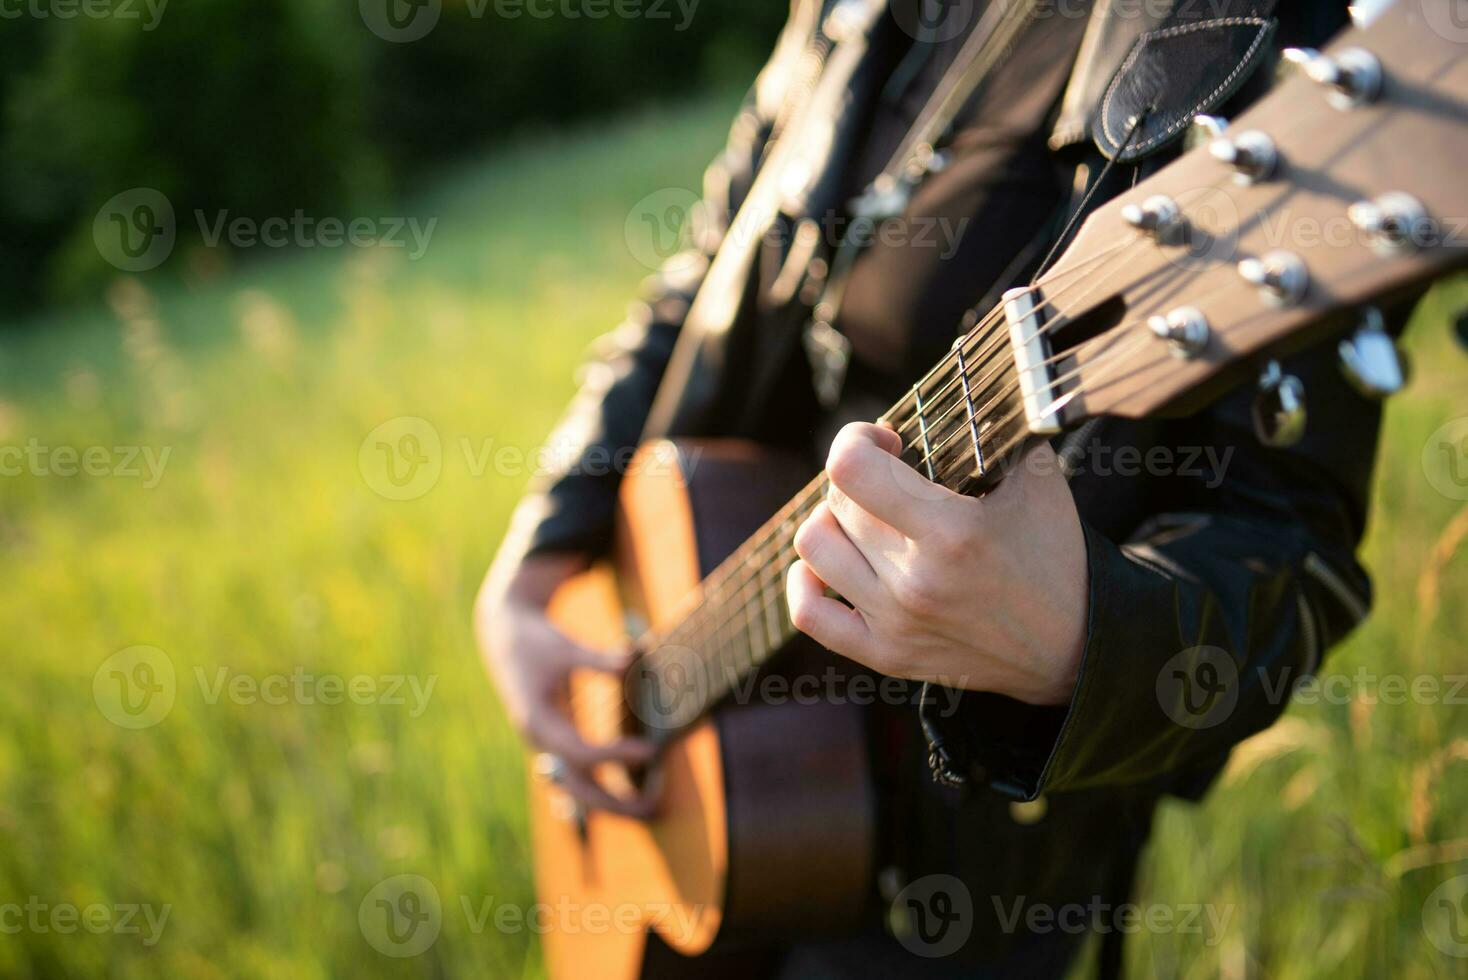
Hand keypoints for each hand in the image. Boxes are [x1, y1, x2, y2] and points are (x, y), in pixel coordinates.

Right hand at [476, 552, 656, 816]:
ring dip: (609, 802)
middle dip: (614, 802)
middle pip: (576, 785)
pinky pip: (571, 777)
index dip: (614, 755)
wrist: (503, 635)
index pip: (579, 751)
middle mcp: (539, 740)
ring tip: (646, 810)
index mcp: (538, 720)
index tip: (649, 751)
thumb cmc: (536, 640)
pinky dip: (592, 793)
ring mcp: (543, 744)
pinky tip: (615, 808)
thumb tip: (632, 658)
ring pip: (574, 787)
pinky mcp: (551, 740)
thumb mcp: (565, 646)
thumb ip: (597, 659)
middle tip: (653, 807)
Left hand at [787, 422, 1088, 705]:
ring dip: (833, 520)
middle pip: (838, 502)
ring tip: (866, 518)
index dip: (856, 439)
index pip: (850, 469)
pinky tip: (824, 564)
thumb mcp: (1037, 477)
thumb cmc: (1053, 550)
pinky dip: (804, 581)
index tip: (888, 441)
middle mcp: (915, 582)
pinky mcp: (886, 656)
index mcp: (952, 533)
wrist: (1074, 644)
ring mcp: (896, 624)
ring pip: (814, 547)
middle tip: (891, 479)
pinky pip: (809, 614)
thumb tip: (959, 384)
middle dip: (859, 477)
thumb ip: (995, 426)